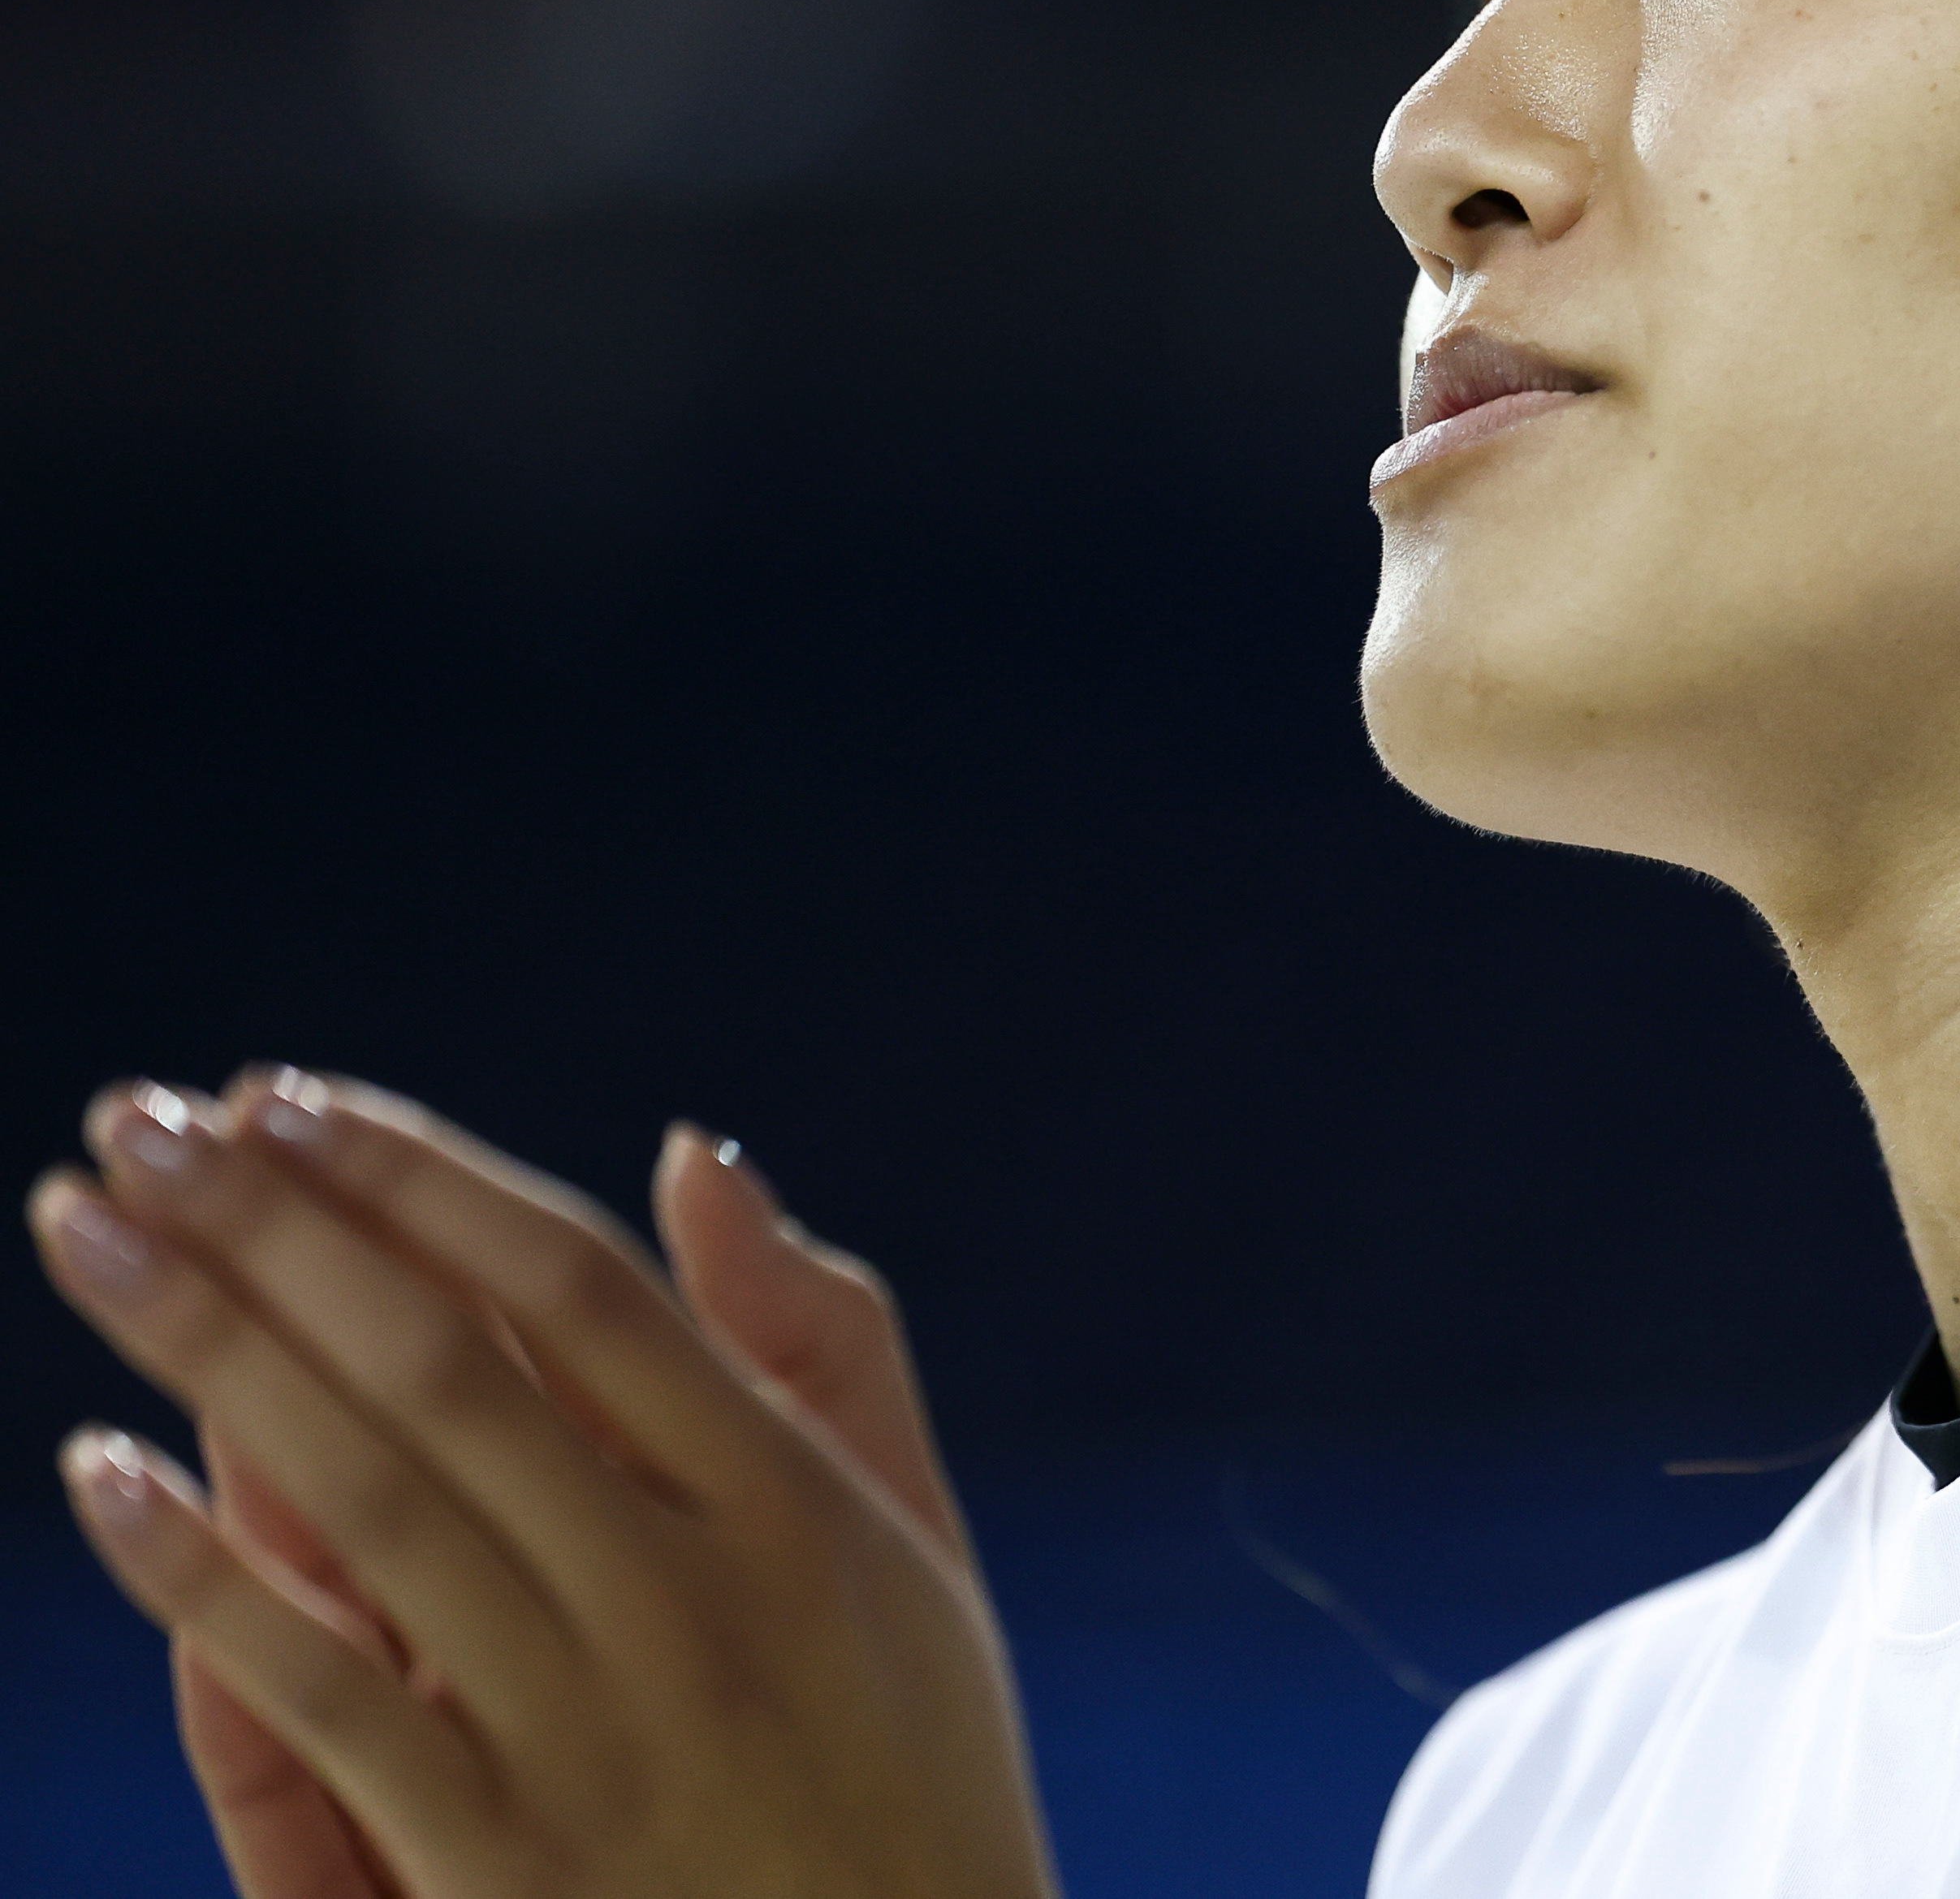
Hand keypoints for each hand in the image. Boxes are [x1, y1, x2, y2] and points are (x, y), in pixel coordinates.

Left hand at [28, 1074, 1058, 1898]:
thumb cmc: (910, 1767)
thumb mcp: (909, 1541)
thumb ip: (823, 1339)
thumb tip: (695, 1152)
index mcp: (790, 1500)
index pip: (577, 1290)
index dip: (422, 1181)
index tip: (286, 1095)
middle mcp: (689, 1596)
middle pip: (445, 1369)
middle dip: (278, 1230)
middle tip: (142, 1120)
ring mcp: (590, 1732)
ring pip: (366, 1501)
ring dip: (208, 1348)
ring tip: (90, 1231)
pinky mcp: (501, 1864)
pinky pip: (325, 1701)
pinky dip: (204, 1581)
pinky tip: (103, 1474)